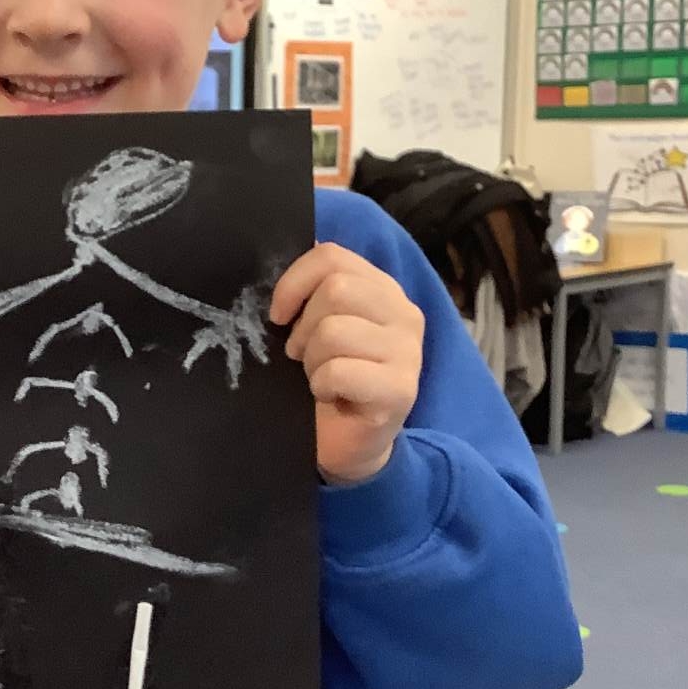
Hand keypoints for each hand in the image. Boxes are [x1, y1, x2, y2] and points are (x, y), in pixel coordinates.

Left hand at [270, 243, 424, 484]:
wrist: (347, 444)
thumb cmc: (328, 380)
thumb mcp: (317, 325)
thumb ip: (315, 288)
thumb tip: (299, 244)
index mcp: (381, 289)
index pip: (332, 257)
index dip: (294, 282)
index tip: (279, 315)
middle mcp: (404, 313)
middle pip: (335, 290)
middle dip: (303, 328)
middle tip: (303, 357)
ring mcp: (409, 352)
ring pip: (334, 331)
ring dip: (312, 361)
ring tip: (320, 378)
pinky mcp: (401, 390)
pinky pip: (339, 372)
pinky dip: (323, 386)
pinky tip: (332, 397)